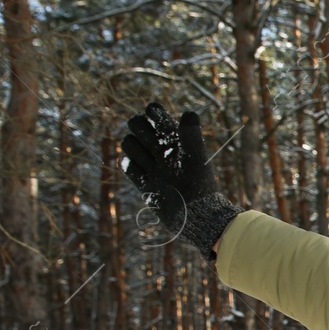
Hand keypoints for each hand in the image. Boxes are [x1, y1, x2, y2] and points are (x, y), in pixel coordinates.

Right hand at [120, 101, 238, 258]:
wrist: (196, 216)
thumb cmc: (200, 186)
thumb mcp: (196, 158)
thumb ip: (191, 136)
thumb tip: (189, 113)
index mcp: (177, 141)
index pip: (156, 115)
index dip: (153, 113)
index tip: (155, 117)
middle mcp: (163, 151)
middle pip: (138, 126)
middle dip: (140, 127)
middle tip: (155, 144)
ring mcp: (153, 166)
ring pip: (130, 144)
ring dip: (135, 147)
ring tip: (151, 163)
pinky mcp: (145, 183)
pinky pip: (128, 167)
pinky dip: (130, 165)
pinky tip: (143, 173)